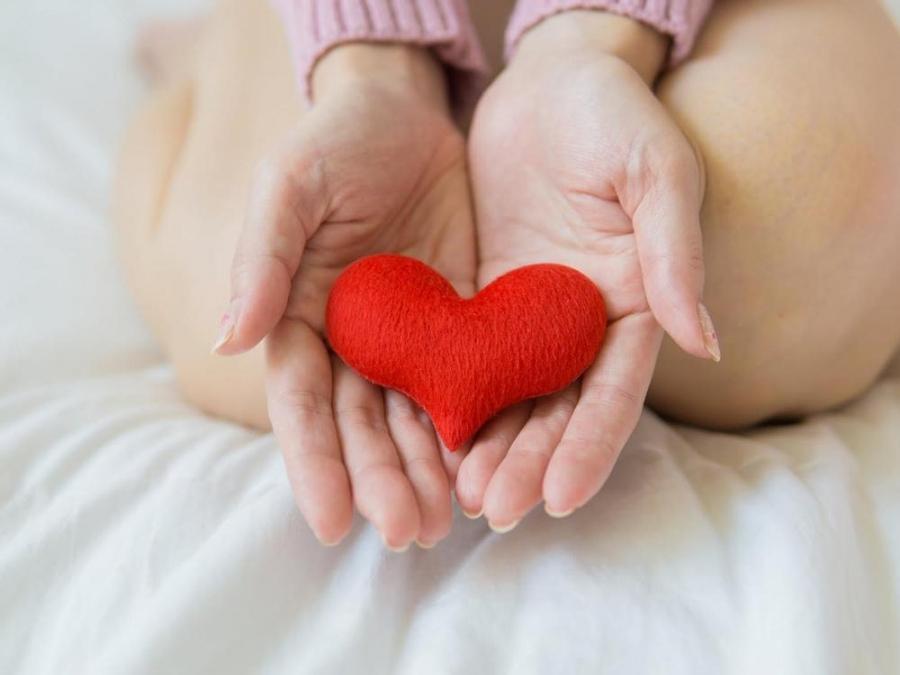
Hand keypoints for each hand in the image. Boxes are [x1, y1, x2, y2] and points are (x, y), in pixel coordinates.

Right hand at [216, 44, 475, 548]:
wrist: (406, 114)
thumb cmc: (336, 143)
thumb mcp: (289, 186)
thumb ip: (263, 258)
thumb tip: (229, 340)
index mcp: (298, 317)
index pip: (301, 404)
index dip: (314, 464)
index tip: (334, 523)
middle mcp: (350, 341)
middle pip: (361, 426)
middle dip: (380, 480)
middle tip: (407, 533)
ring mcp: (407, 337)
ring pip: (412, 418)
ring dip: (426, 471)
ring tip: (446, 522)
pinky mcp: (459, 323)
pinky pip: (465, 382)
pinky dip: (472, 425)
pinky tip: (485, 464)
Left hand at [456, 12, 719, 528]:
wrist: (549, 82)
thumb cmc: (613, 115)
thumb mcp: (655, 172)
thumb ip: (675, 253)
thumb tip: (705, 342)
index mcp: (634, 303)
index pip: (615, 391)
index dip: (590, 446)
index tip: (560, 498)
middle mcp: (583, 323)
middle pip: (558, 409)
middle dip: (529, 462)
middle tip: (493, 510)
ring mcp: (532, 316)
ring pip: (512, 397)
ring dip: (490, 448)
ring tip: (460, 495)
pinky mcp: (486, 299)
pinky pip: (469, 358)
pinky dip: (455, 399)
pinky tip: (431, 437)